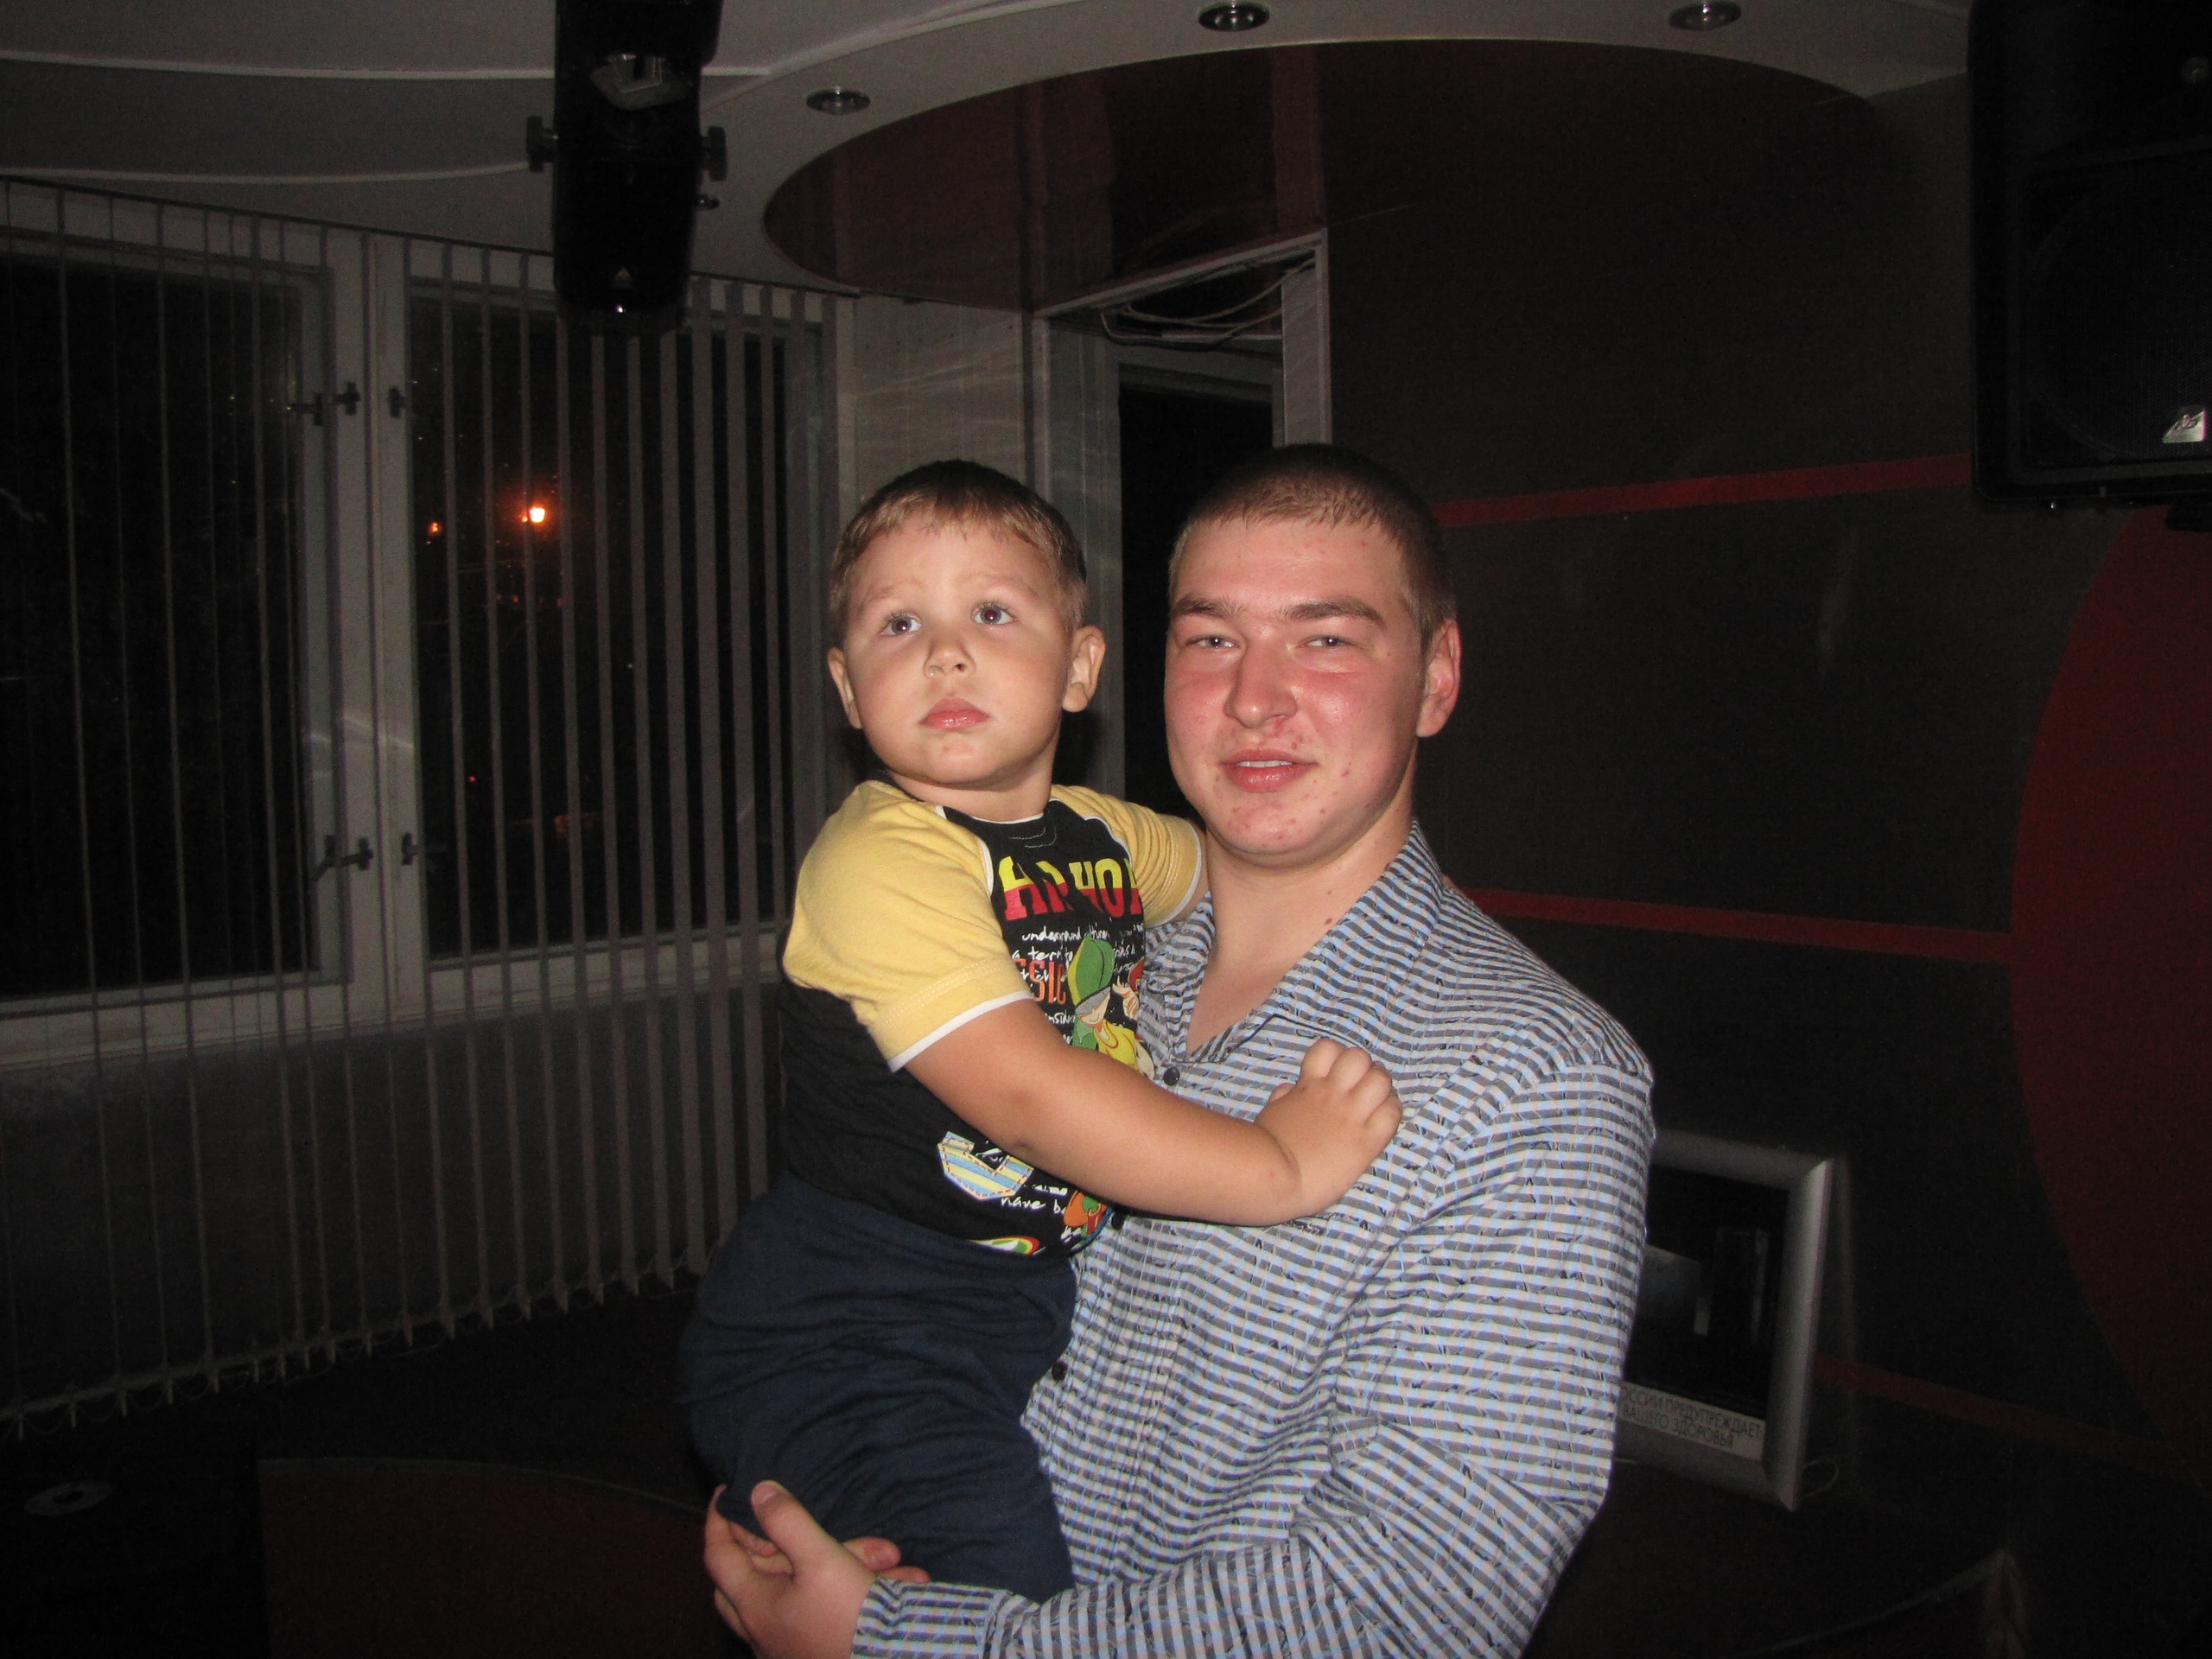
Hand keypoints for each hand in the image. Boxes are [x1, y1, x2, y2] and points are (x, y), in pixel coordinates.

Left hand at [703, 1482, 928, 1658]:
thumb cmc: (849, 1614)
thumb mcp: (822, 1559)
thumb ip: (788, 1522)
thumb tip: (758, 1492)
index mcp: (755, 1605)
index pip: (718, 1555)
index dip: (718, 1521)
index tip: (724, 1492)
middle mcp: (763, 1629)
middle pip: (747, 1580)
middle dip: (766, 1549)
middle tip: (780, 1527)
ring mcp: (788, 1643)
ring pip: (802, 1590)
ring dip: (846, 1563)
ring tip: (889, 1554)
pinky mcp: (816, 1649)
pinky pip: (827, 1608)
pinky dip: (858, 1586)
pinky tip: (903, 1577)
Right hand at [1254, 1039, 1401, 1213]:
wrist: (1275, 1175)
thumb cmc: (1266, 1147)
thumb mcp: (1271, 1112)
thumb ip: (1284, 1097)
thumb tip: (1289, 1088)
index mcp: (1309, 1085)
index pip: (1329, 1049)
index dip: (1338, 1056)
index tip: (1339, 1072)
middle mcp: (1333, 1094)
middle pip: (1359, 1058)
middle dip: (1365, 1068)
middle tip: (1363, 1086)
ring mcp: (1351, 1116)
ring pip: (1380, 1081)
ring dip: (1382, 1087)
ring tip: (1378, 1101)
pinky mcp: (1367, 1141)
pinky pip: (1391, 1113)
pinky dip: (1391, 1111)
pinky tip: (1384, 1121)